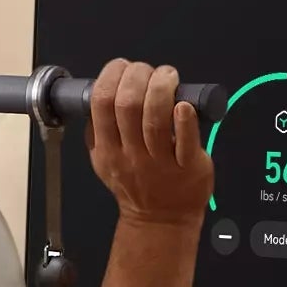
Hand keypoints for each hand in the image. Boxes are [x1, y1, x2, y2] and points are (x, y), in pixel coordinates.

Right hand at [84, 60, 206, 228]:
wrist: (160, 220)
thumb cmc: (135, 185)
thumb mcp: (103, 162)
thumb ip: (97, 132)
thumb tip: (100, 94)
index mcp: (108, 149)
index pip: (102, 102)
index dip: (112, 75)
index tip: (123, 67)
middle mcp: (132, 154)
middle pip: (128, 105)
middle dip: (138, 76)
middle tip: (150, 71)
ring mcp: (161, 162)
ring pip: (155, 118)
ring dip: (161, 88)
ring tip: (168, 77)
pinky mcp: (189, 167)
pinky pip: (186, 141)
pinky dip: (185, 119)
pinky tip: (184, 105)